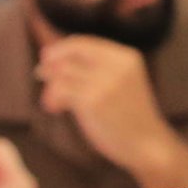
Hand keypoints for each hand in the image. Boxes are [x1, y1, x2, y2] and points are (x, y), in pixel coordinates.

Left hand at [35, 36, 181, 174]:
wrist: (147, 144)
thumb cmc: (130, 116)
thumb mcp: (120, 82)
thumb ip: (96, 67)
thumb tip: (52, 58)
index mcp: (126, 57)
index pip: (83, 42)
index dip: (60, 49)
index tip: (46, 58)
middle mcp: (117, 65)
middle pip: (70, 53)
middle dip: (51, 63)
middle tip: (40, 75)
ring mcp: (105, 82)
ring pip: (62, 72)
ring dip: (50, 85)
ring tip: (50, 101)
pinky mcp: (92, 101)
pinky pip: (61, 90)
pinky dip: (52, 98)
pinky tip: (54, 109)